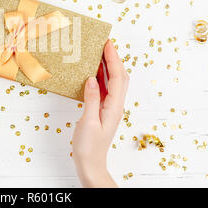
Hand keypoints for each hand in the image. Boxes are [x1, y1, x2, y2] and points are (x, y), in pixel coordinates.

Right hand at [72, 40, 128, 187]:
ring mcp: (110, 108)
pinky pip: (106, 89)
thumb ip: (91, 100)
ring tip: (101, 53)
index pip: (116, 77)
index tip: (108, 44)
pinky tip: (95, 72)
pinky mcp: (104, 110)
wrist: (91, 164)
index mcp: (113, 107)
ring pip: (114, 82)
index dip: (113, 59)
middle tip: (105, 44)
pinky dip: (102, 77)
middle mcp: (115, 105)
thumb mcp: (88, 122)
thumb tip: (92, 79)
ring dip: (109, 66)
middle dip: (114, 59)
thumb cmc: (89, 147)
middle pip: (120, 77)